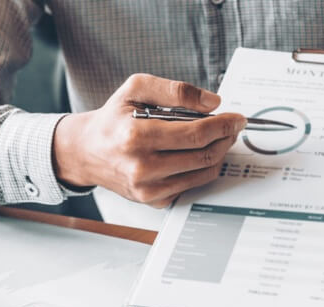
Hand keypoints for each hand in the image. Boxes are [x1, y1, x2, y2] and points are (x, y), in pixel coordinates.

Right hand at [52, 74, 246, 207]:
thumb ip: (175, 90)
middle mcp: (142, 168)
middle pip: (204, 155)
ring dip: (219, 154)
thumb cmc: (113, 118)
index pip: (196, 134)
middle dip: (226, 138)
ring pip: (203, 173)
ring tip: (219, 138)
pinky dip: (203, 169)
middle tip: (232, 127)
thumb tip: (213, 102)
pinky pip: (192, 186)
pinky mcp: (153, 201)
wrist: (87, 151)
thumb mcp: (136, 89)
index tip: (237, 118)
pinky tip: (199, 154)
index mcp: (136, 136)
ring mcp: (148, 189)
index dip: (223, 125)